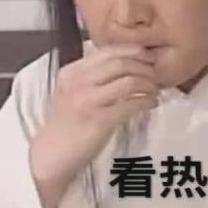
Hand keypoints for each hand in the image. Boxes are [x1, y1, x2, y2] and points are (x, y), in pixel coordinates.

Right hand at [30, 43, 157, 207]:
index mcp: (73, 71)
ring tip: (155, 90)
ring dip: (148, 84)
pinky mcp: (99, 120)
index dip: (133, 51)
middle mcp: (79, 81)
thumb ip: (94, 77)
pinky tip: (152, 104)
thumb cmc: (67, 124)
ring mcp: (88, 100)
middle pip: (121, 62)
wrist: (50, 156)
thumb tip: (129, 64)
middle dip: (144, 67)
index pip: (108, 51)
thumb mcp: (74, 92)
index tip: (149, 56)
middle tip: (156, 74)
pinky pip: (131, 104)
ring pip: (129, 81)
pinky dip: (146, 101)